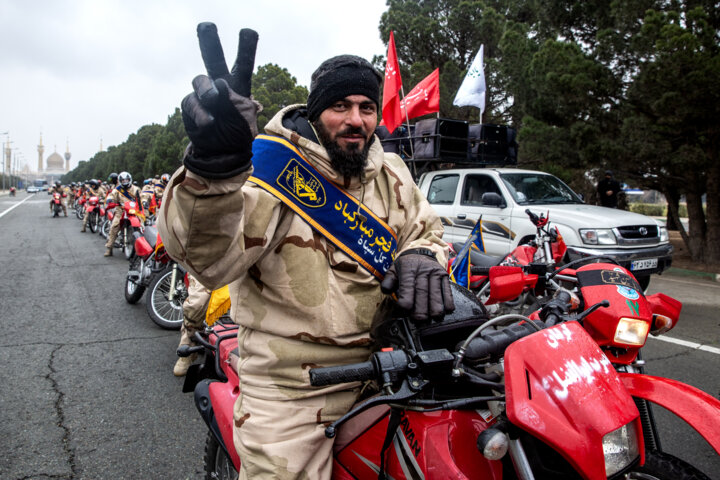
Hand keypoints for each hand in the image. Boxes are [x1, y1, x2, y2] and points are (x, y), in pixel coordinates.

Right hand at [181, 23, 260, 178]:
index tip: (248, 32)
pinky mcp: (191, 105)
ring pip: (200, 80)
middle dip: (209, 41)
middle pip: (214, 58)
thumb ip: (236, 102)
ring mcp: (204, 94)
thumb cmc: (237, 136)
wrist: (221, 153)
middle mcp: (220, 85)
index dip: (246, 48)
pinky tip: (208, 122)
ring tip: (213, 100)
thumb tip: (220, 85)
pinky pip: (191, 102)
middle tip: (206, 26)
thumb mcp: (245, 121)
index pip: (243, 64)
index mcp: (239, 86)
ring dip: (206, 90)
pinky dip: (199, 112)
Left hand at [380, 249, 454, 321]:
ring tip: (434, 316)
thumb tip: (386, 290)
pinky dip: (448, 300)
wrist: (421, 251)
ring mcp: (435, 272)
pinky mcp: (444, 275)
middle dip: (421, 307)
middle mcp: (422, 270)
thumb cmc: (406, 266)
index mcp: (408, 268)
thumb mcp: (393, 269)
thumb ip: (388, 281)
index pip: (407, 285)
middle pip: (422, 291)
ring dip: (436, 305)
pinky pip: (447, 288)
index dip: (406, 299)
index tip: (405, 309)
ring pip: (436, 291)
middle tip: (419, 319)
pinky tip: (447, 309)